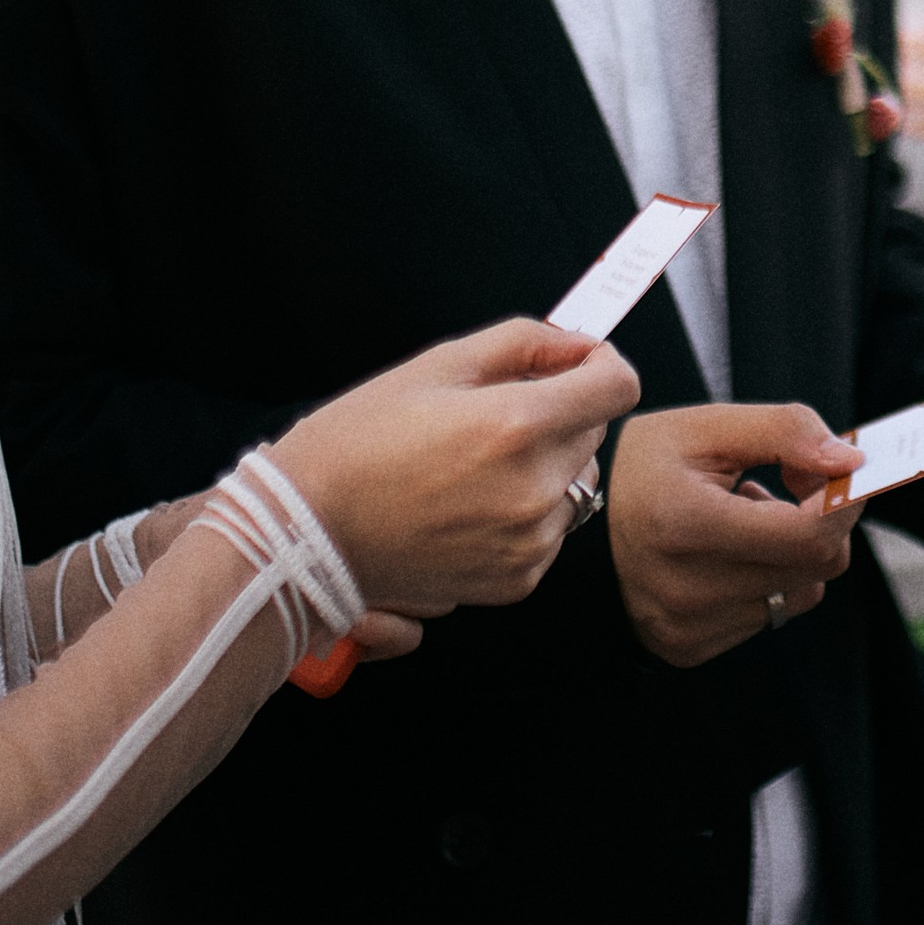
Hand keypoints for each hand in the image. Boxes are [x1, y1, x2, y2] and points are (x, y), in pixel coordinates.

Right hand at [274, 323, 637, 619]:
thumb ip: (523, 343)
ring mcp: (529, 542)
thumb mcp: (437, 365)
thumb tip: (578, 344)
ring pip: (577, 483)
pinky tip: (470, 504)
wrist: (305, 533)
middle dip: (561, 413)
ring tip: (475, 465)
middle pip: (594, 431)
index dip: (601, 365)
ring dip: (547, 465)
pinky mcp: (516, 581)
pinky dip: (528, 513)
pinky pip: (552, 530)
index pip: (619, 385)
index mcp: (517, 426)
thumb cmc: (357, 444)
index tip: (576, 365)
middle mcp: (534, 490)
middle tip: (494, 415)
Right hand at [606, 404, 861, 666]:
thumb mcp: (704, 427)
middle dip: (821, 520)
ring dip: (792, 552)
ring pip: (802, 591)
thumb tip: (849, 459)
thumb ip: (784, 431)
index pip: (810, 533)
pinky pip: (772, 615)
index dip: (842, 499)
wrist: (580, 536)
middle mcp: (686, 588)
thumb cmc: (642, 472)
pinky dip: (767, 581)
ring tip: (741, 522)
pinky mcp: (690, 648)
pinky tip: (727, 556)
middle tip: (783, 486)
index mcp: (686, 523)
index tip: (840, 472)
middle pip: (819, 564)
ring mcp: (688, 626)